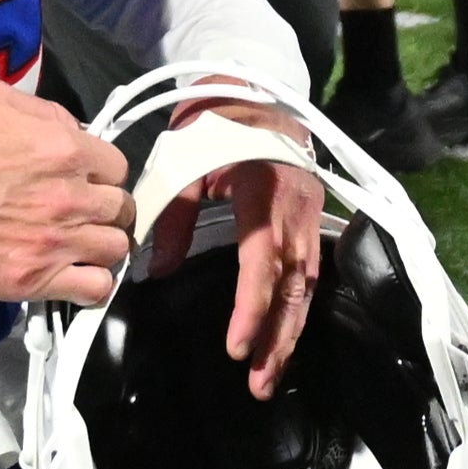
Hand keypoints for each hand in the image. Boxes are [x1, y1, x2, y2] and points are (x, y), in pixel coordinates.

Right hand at [0, 84, 132, 307]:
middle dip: (104, 209)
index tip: (84, 181)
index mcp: (64, 148)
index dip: (100, 173)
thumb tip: (71, 129)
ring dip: (101, 245)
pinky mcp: (37, 279)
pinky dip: (93, 284)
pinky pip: (95, 288)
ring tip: (80, 245)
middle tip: (81, 213)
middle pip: (120, 208)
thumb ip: (43, 110)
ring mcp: (57, 241)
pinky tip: (78, 276)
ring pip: (115, 248)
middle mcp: (71, 196)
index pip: (116, 166)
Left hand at [156, 98, 324, 399]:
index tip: (238, 347)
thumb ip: (172, 217)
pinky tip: (287, 335)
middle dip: (278, 339)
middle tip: (260, 384)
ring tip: (269, 374)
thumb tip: (155, 270)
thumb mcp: (184, 159)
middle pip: (294, 287)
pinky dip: (299, 308)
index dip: (253, 308)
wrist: (260, 84)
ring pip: (307, 286)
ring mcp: (310, 215)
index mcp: (264, 194)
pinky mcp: (312, 217)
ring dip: (291, 332)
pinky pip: (312, 272)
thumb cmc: (217, 118)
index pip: (263, 263)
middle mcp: (295, 211)